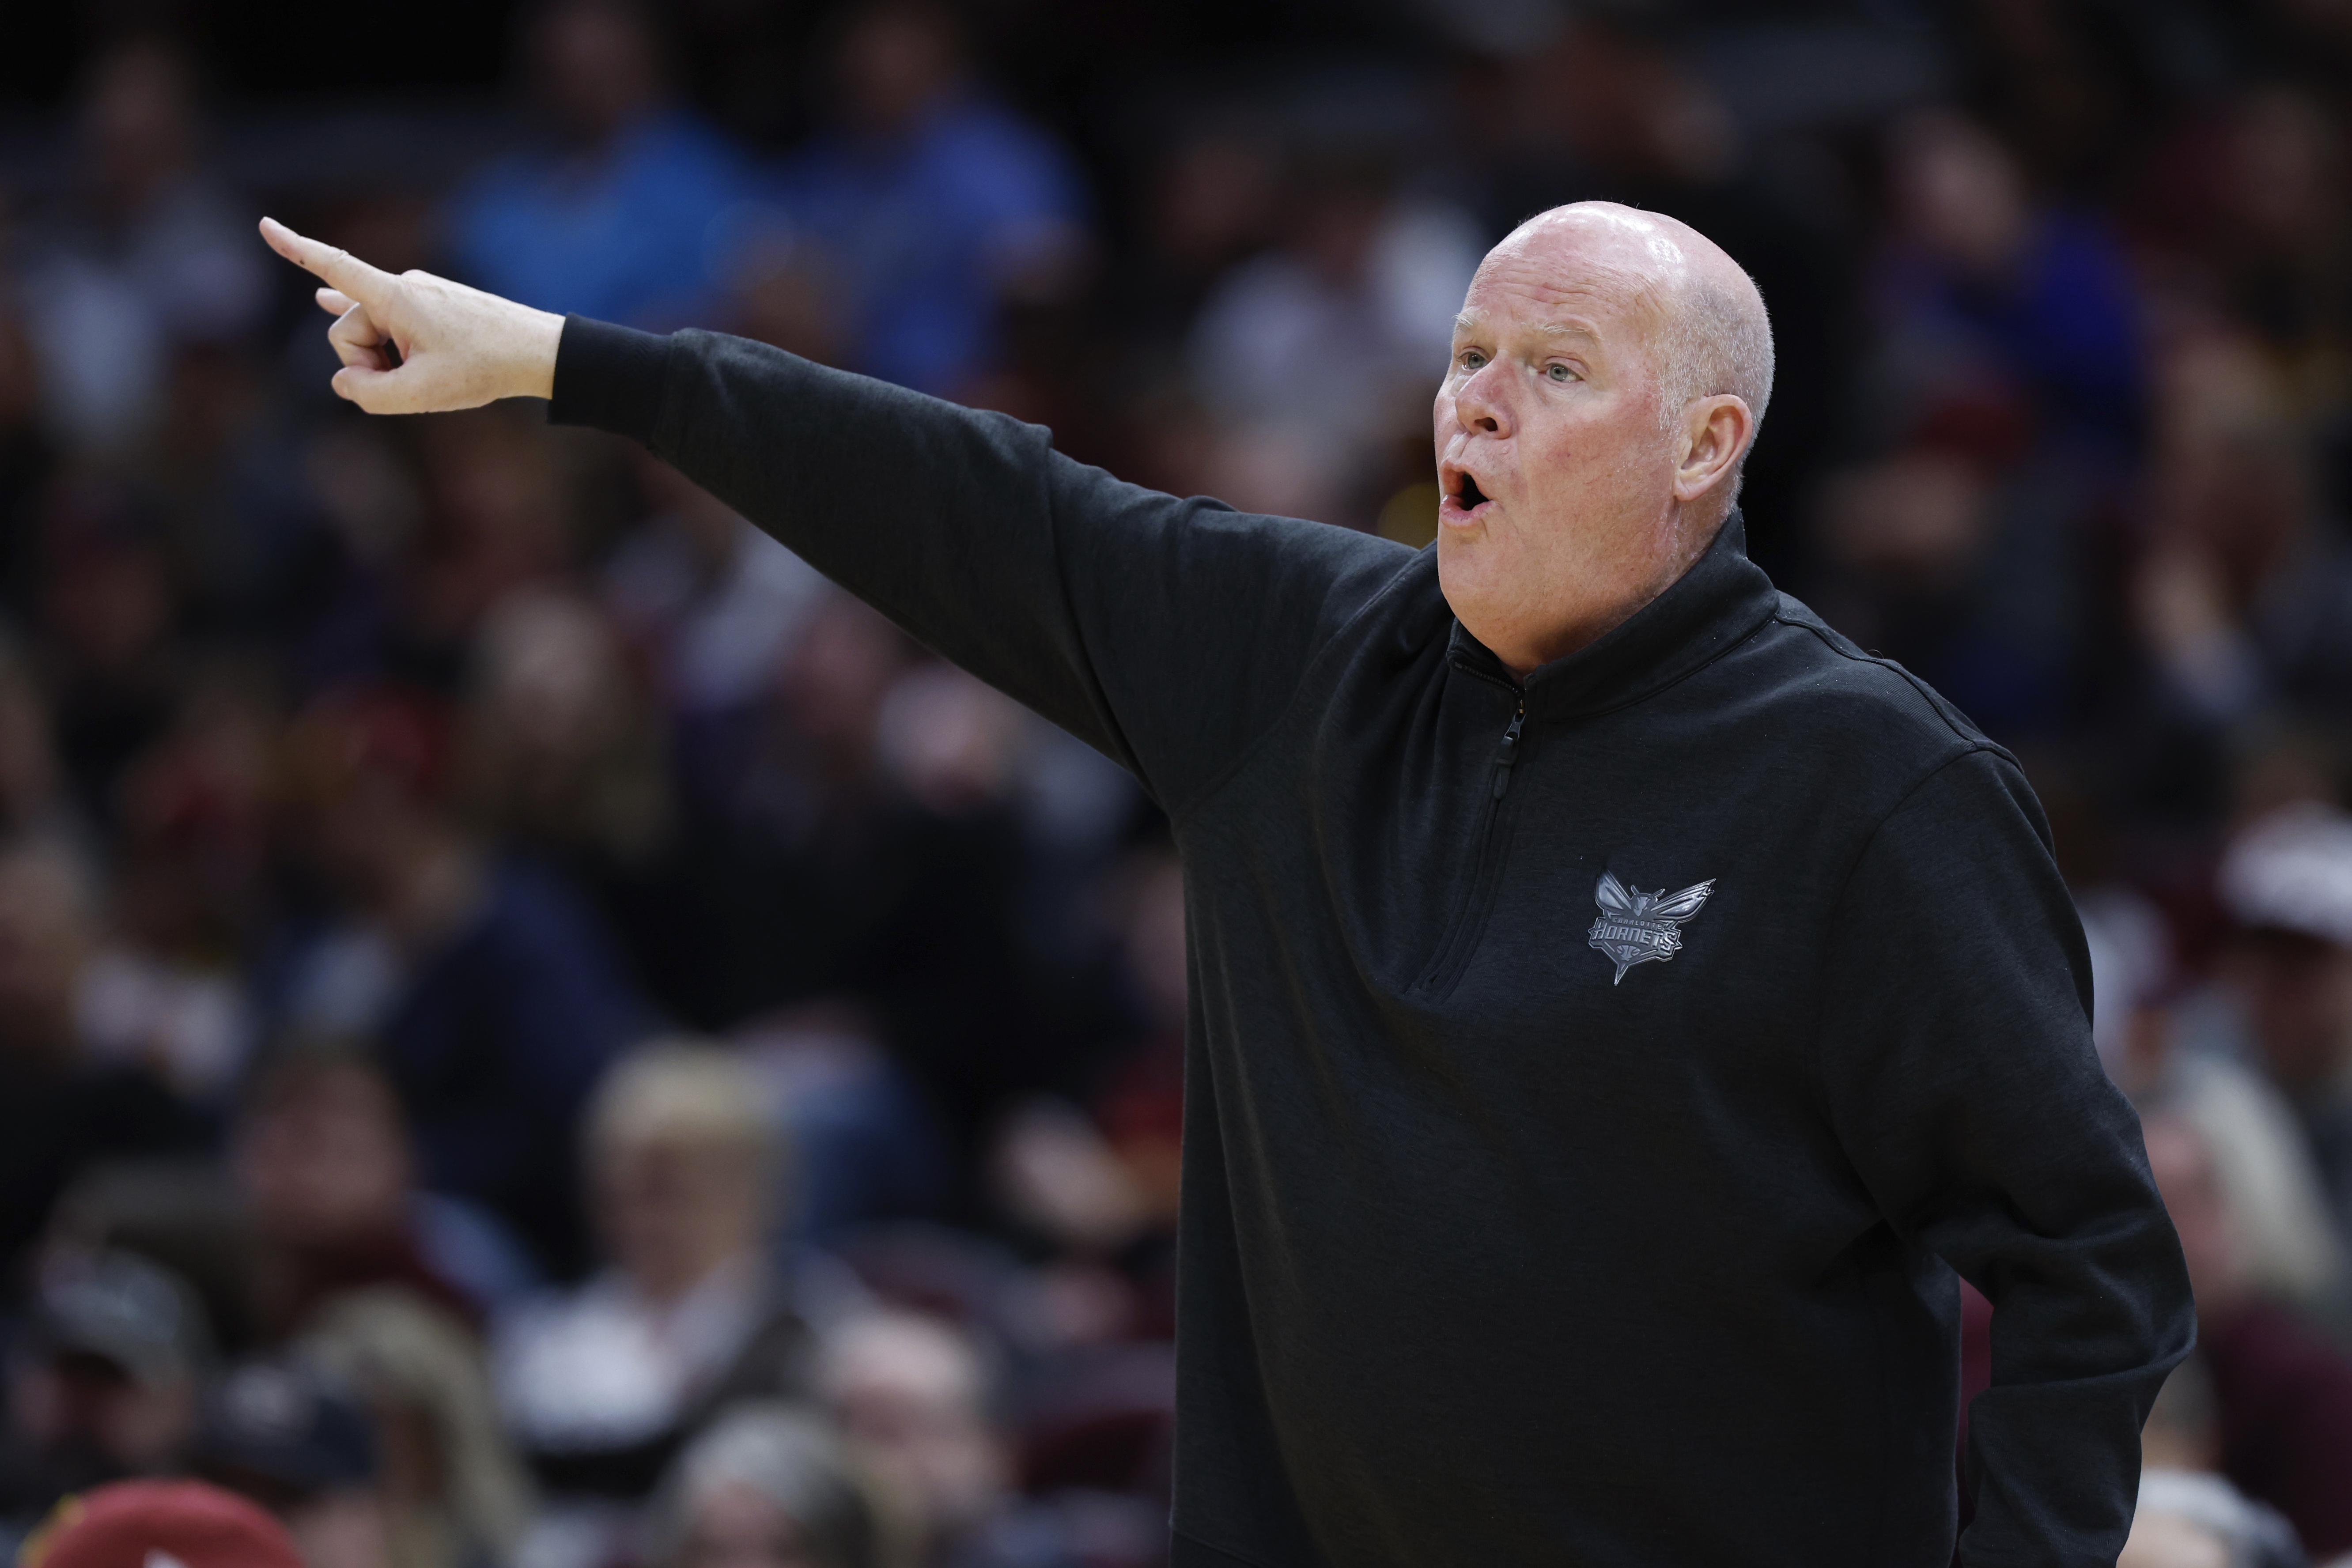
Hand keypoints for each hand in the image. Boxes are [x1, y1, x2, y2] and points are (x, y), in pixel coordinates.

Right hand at [259, 217, 564, 412]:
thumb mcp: (421, 393)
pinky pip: (385, 319)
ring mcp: (416, 296)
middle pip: (347, 329)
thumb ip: (367, 394)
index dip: (296, 248)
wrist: (538, 352)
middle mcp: (402, 287)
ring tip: (431, 370)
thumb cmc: (484, 368)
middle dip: (364, 361)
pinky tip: (325, 302)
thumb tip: (345, 383)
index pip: (334, 267)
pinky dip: (366, 324)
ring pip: (372, 335)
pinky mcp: (429, 306)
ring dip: (387, 362)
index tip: (264, 224)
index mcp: (395, 297)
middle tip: (411, 380)